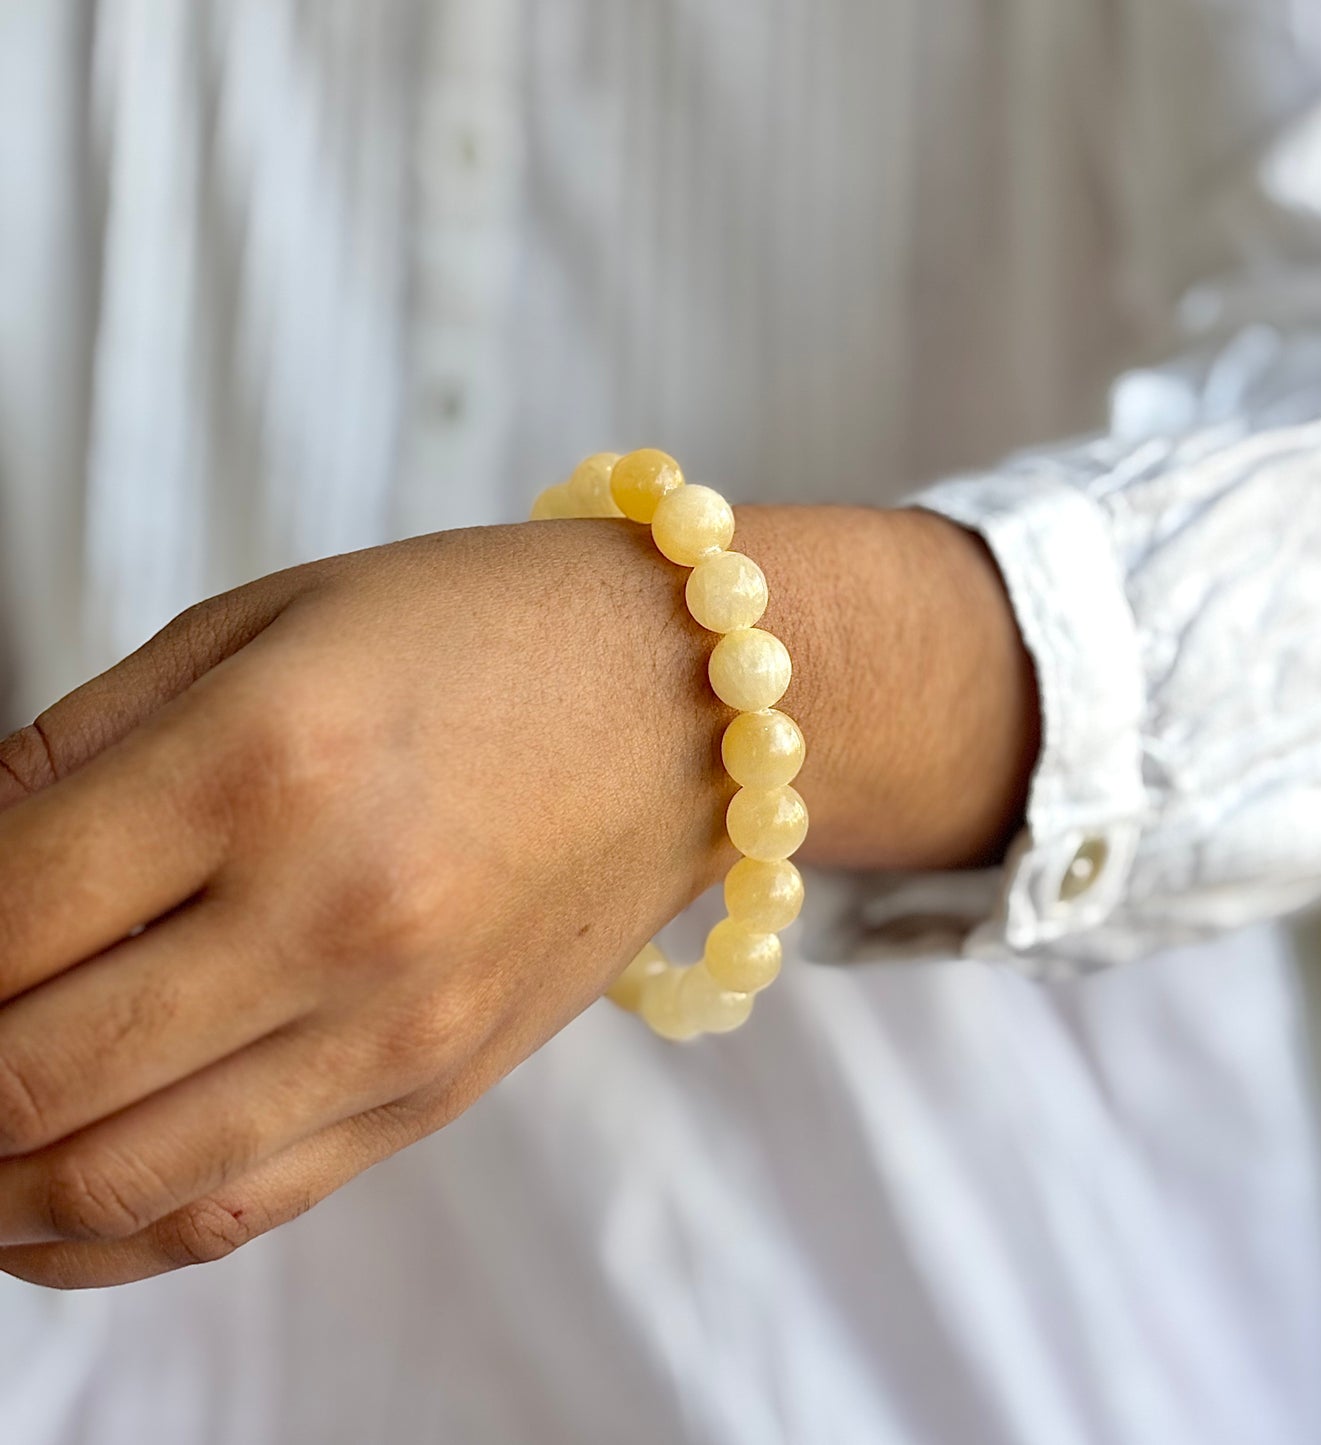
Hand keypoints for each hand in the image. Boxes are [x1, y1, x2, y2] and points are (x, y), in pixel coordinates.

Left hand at [0, 505, 1036, 1287]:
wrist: (691, 704)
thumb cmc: (482, 630)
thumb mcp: (266, 623)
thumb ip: (82, 745)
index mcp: (268, 763)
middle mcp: (332, 918)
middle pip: (29, 1075)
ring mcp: (395, 1027)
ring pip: (115, 1182)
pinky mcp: (436, 1091)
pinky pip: (235, 1211)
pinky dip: (104, 1235)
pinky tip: (44, 1206)